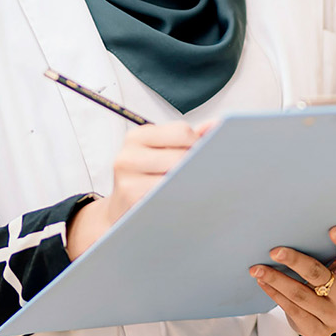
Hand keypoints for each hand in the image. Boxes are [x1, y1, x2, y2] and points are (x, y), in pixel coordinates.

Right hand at [67, 121, 215, 259]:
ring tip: (189, 187)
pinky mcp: (131, 198)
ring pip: (176, 176)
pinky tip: (179, 199)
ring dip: (189, 182)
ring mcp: (127, 178)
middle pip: (181, 155)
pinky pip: (168, 196)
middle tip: (201, 174)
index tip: (200, 154)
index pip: (181, 132)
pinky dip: (180, 198)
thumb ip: (188, 138)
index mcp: (137, 137)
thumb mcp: (161, 152)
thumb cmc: (145, 178)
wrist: (120, 210)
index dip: (197, 144)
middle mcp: (128, 155)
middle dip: (197, 165)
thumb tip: (215, 125)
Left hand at [250, 226, 335, 335]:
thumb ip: (325, 252)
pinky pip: (293, 311)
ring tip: (257, 269)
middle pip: (318, 275)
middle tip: (275, 251)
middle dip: (294, 261)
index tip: (334, 229)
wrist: (328, 315)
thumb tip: (293, 232)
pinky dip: (275, 294)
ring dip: (276, 279)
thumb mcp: (334, 266)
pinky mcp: (320, 332)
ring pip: (300, 295)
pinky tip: (263, 283)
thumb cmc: (329, 279)